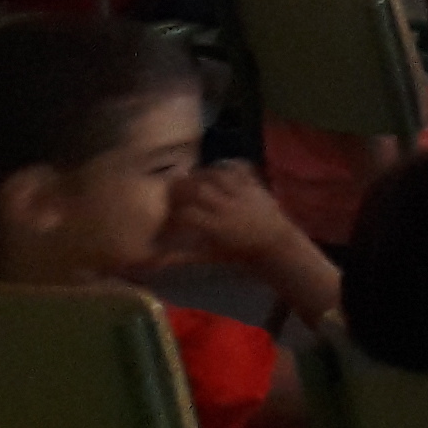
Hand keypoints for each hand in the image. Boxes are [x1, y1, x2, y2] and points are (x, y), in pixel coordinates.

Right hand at [163, 162, 305, 271]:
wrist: (275, 243)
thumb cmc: (239, 253)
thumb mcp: (208, 256)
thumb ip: (180, 257)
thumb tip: (152, 262)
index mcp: (215, 226)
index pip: (186, 213)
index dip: (172, 213)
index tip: (164, 213)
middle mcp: (228, 206)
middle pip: (199, 188)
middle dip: (181, 187)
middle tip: (171, 189)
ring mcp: (243, 193)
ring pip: (217, 175)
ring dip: (200, 174)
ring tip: (190, 178)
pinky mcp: (255, 184)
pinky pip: (239, 168)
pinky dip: (226, 165)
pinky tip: (215, 168)